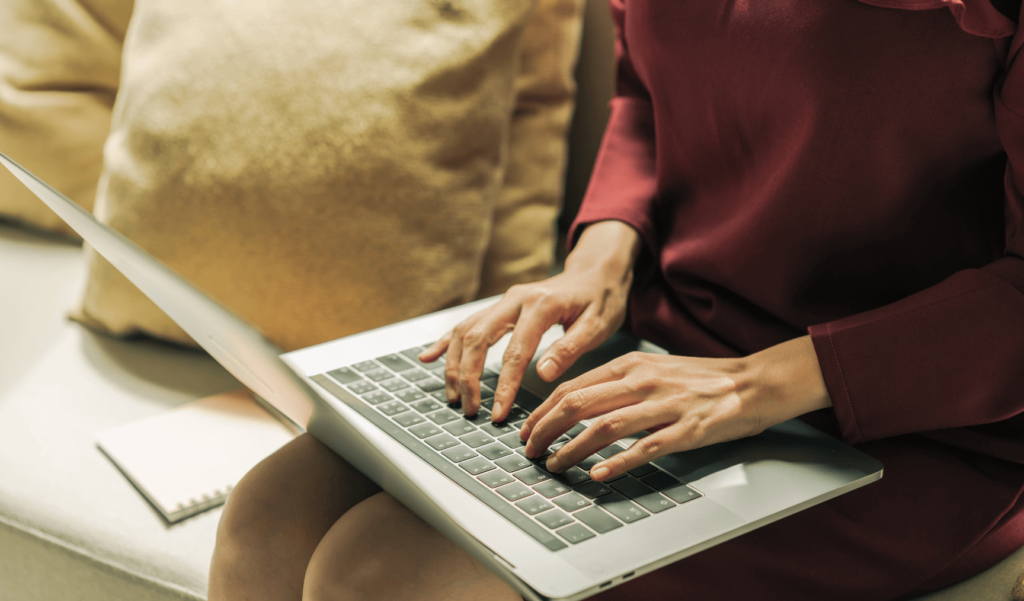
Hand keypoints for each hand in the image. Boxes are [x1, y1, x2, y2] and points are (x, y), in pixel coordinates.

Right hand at [419, 221, 641, 419]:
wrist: (596, 272)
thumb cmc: (601, 300)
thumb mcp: (598, 325)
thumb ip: (570, 349)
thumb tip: (544, 374)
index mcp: (541, 305)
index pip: (515, 351)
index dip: (503, 385)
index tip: (498, 413)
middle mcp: (515, 299)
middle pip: (478, 338)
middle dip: (468, 377)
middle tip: (469, 409)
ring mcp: (503, 301)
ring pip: (466, 331)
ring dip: (455, 365)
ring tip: (454, 397)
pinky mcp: (498, 306)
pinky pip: (465, 323)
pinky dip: (445, 341)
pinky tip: (428, 358)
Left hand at [519, 336, 831, 480]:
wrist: (750, 383)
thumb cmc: (699, 379)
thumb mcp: (652, 368)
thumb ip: (617, 382)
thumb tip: (578, 402)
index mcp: (629, 365)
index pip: (572, 387)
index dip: (542, 411)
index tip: (527, 429)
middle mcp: (641, 381)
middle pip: (577, 405)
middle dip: (545, 430)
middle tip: (531, 451)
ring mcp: (663, 406)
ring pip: (603, 427)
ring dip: (571, 450)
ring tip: (554, 466)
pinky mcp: (685, 431)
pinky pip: (644, 448)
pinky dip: (617, 463)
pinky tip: (599, 475)